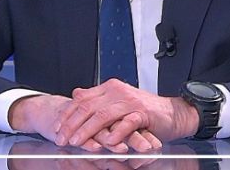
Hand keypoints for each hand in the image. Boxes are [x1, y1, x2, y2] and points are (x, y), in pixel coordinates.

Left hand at [10, 94, 161, 152]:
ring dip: (87, 129)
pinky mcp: (143, 113)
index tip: (57, 127)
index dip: (67, 114)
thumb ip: (97, 98)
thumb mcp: (117, 101)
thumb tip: (76, 94)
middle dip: (72, 123)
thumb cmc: (144, 111)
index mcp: (109, 88)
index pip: (82, 99)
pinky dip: (116, 133)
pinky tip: (107, 142)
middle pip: (89, 107)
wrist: (172, 113)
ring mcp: (130, 102)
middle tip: (61, 137)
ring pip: (103, 115)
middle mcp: (117, 92)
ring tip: (76, 141)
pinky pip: (126, 123)